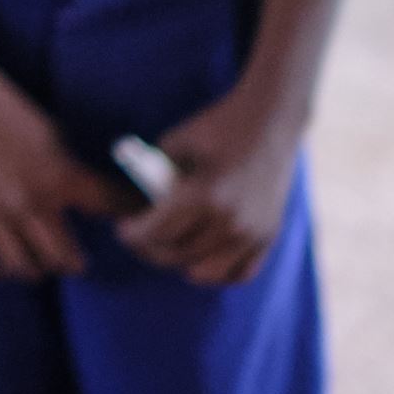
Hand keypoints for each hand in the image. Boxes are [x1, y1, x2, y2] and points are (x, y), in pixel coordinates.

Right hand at [0, 54, 124, 283]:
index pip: (110, 205)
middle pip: (64, 259)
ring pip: (23, 267)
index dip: (129, 212)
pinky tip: (1, 261)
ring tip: (37, 261)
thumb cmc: (8, 112)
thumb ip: (72, 173)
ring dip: (36, 268)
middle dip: (73, 261)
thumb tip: (96, 203)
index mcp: (57, 175)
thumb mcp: (53, 136)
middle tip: (71, 258)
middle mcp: (27, 200)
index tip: (133, 219)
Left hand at [127, 81, 304, 288]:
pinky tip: (199, 261)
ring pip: (206, 272)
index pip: (156, 232)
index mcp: (203, 195)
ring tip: (167, 247)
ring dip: (180, 263)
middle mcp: (231, 220)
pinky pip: (240, 273)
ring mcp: (254, 232)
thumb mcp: (175, 144)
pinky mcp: (270, 235)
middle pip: (177, 255)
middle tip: (139, 239)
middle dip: (149, 249)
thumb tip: (140, 205)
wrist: (271, 120)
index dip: (132, 235)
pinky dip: (216, 273)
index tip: (122, 230)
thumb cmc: (218, 127)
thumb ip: (155, 177)